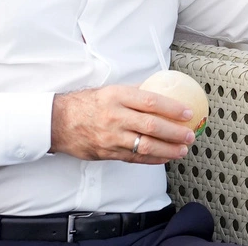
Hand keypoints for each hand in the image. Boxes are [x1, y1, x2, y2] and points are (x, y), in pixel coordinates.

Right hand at [50, 86, 195, 164]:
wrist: (58, 122)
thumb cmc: (87, 103)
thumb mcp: (110, 90)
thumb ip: (135, 91)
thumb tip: (161, 88)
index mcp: (117, 97)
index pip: (151, 102)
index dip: (172, 108)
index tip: (187, 112)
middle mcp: (115, 117)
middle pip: (151, 126)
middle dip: (175, 132)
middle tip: (190, 134)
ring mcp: (111, 138)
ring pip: (145, 146)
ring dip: (167, 150)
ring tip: (182, 150)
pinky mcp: (107, 153)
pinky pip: (134, 158)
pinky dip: (153, 159)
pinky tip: (165, 157)